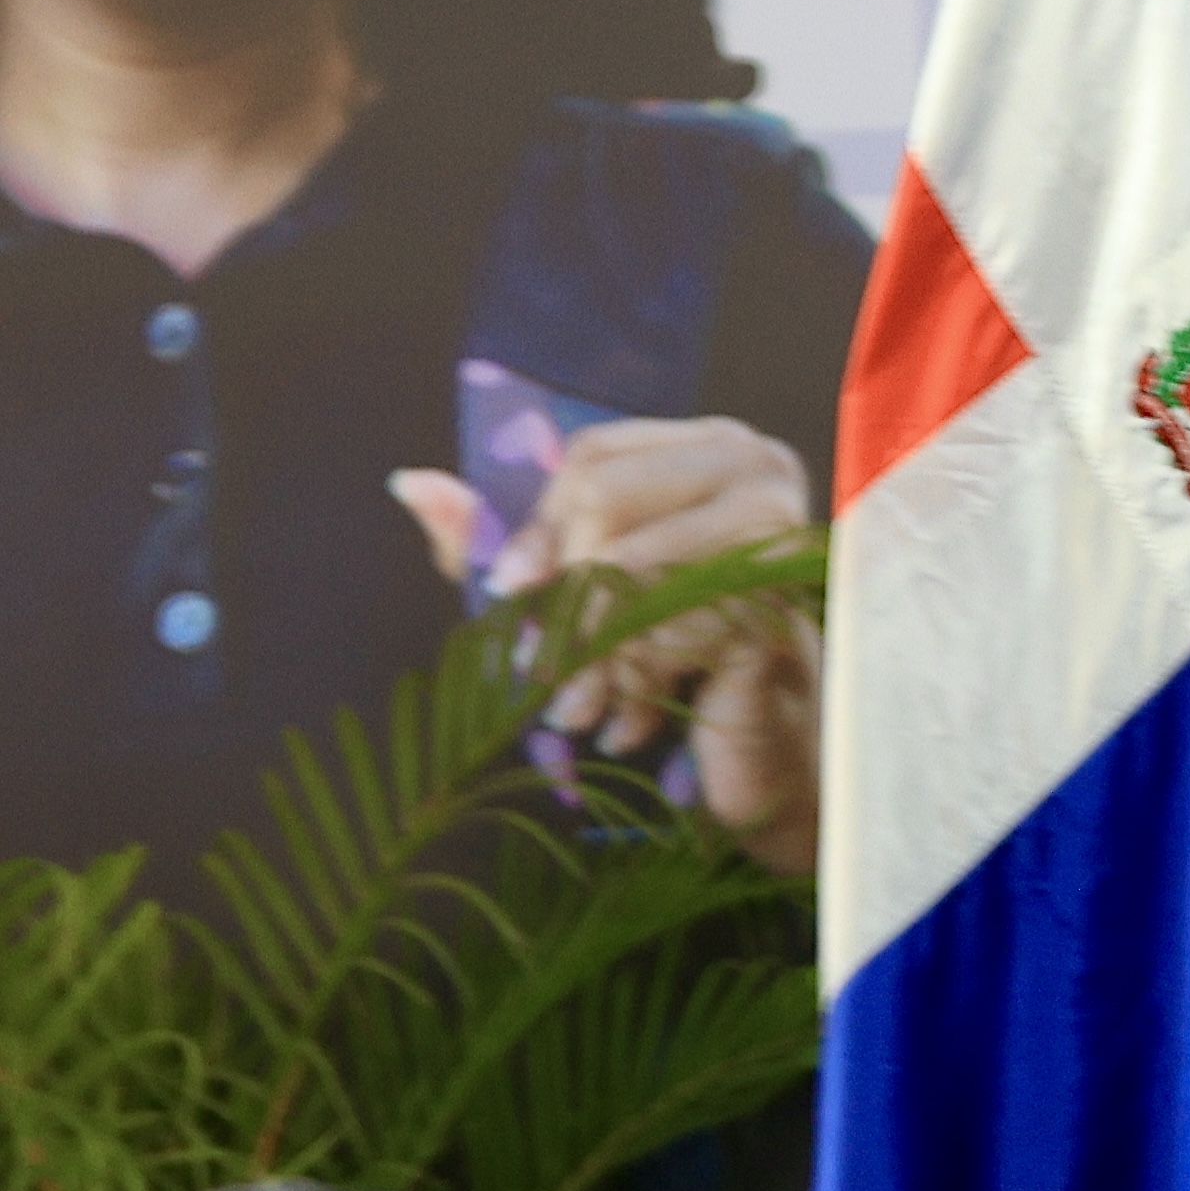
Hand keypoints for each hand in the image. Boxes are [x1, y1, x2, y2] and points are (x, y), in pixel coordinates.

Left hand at [385, 417, 821, 876]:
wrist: (769, 741)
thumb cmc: (673, 653)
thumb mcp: (570, 592)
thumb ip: (495, 538)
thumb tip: (408, 484)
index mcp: (709, 449)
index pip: (596, 459)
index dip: (540, 524)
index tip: (510, 590)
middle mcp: (758, 470)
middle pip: (607, 498)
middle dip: (562, 592)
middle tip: (542, 671)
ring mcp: (777, 538)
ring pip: (633, 568)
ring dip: (593, 654)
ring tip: (577, 710)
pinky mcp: (780, 609)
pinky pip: (672, 633)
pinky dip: (638, 684)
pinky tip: (629, 722)